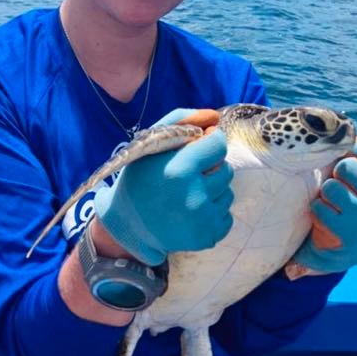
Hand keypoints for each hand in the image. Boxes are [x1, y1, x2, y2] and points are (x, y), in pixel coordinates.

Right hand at [93, 108, 232, 265]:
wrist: (128, 224)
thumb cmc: (140, 178)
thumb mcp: (152, 142)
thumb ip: (182, 120)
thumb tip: (215, 118)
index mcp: (179, 169)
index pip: (219, 144)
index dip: (208, 144)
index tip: (197, 149)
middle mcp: (193, 196)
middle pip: (226, 169)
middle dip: (210, 168)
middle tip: (187, 176)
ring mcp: (202, 220)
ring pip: (228, 192)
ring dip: (212, 190)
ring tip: (187, 194)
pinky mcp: (207, 237)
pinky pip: (227, 215)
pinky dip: (213, 211)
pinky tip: (191, 211)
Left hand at [291, 140, 356, 273]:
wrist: (343, 245)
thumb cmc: (350, 197)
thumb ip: (355, 151)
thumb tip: (330, 124)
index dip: (343, 150)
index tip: (341, 159)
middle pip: (346, 166)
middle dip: (335, 174)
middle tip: (340, 187)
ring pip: (332, 187)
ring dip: (325, 194)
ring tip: (333, 203)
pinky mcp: (350, 234)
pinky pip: (320, 207)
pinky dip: (317, 210)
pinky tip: (327, 218)